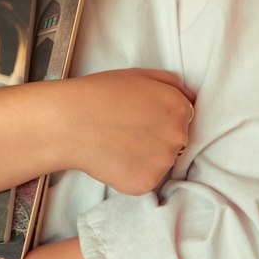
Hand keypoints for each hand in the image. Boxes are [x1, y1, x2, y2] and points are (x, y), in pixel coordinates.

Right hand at [63, 69, 194, 195]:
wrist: (69, 122)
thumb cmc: (98, 94)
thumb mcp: (139, 75)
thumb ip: (171, 85)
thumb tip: (190, 99)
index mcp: (179, 107)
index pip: (183, 118)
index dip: (160, 118)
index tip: (140, 118)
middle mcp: (178, 136)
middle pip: (175, 142)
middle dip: (155, 138)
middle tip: (126, 131)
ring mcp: (163, 162)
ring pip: (160, 163)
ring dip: (145, 157)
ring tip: (117, 144)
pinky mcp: (146, 183)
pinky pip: (145, 180)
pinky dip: (131, 173)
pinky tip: (113, 158)